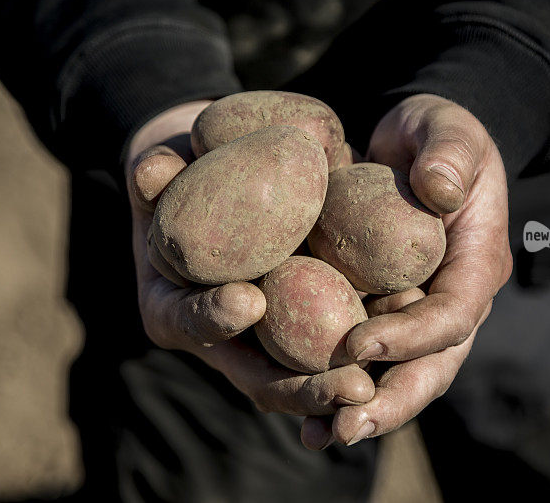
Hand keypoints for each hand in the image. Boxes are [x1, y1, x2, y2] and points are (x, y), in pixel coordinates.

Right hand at [125, 101, 374, 421]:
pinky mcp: (293, 329)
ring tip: (376, 388)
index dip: (212, 315)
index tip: (250, 299)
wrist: (207, 173)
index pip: (187, 319)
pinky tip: (397, 353)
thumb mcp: (165, 160)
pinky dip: (355, 356)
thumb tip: (152, 169)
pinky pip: (325, 350)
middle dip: (301, 388)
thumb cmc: (183, 163)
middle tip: (350, 387)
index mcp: (169, 305)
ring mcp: (256, 342)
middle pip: (255, 375)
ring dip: (333, 388)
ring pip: (295, 378)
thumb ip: (158, 169)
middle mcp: (215, 336)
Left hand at [318, 94, 511, 445]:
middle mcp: (449, 299)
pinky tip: (296, 403)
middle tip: (343, 428)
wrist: (413, 145)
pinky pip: (362, 353)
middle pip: (430, 366)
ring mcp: (415, 311)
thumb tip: (439, 190)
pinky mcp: (380, 309)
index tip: (358, 345)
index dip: (412, 336)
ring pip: (397, 373)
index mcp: (475, 264)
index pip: (453, 314)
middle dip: (390, 401)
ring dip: (360, 407)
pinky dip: (334, 379)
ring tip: (316, 435)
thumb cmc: (436, 132)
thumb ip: (449, 152)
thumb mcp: (448, 128)